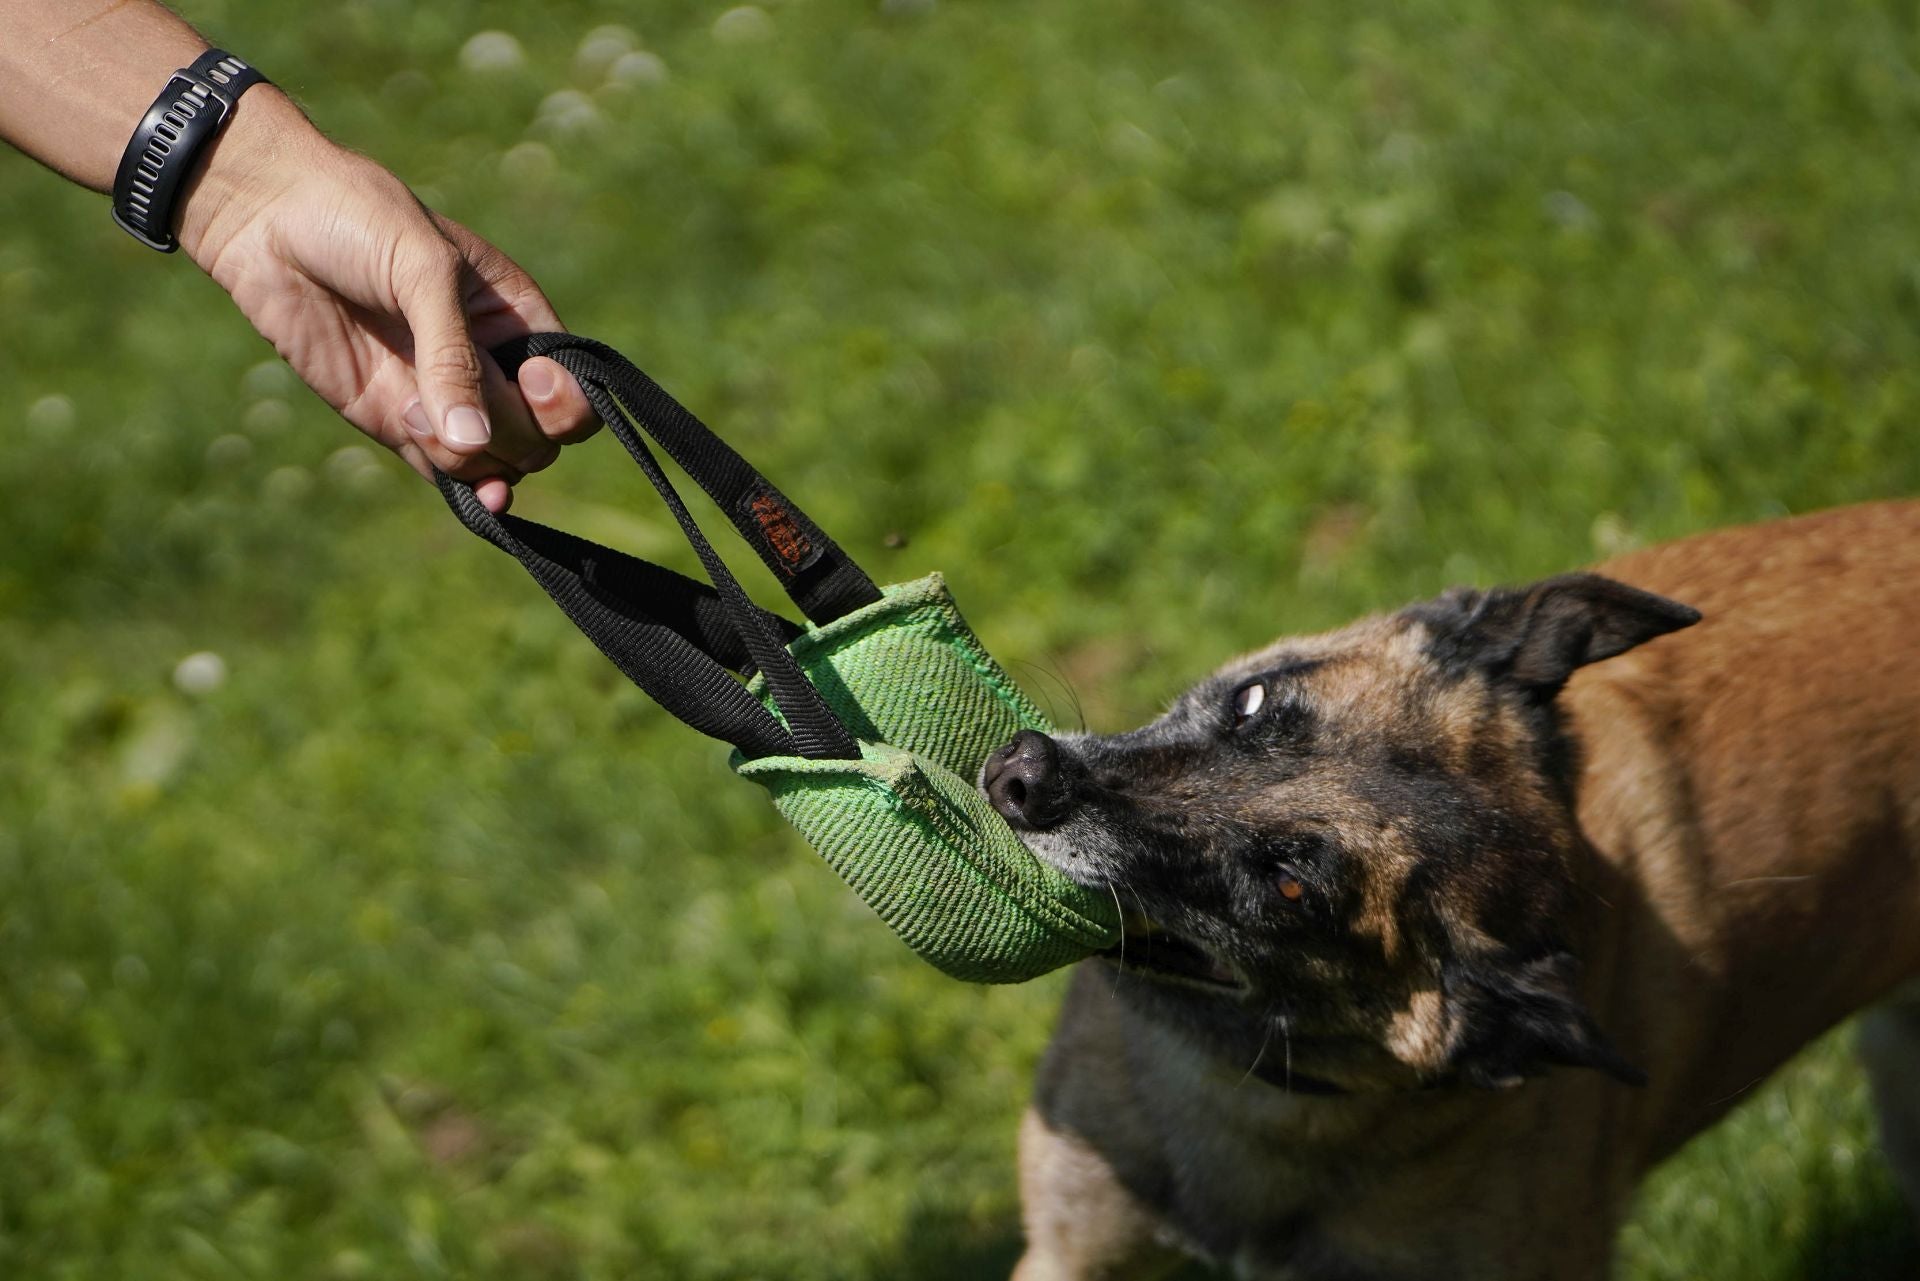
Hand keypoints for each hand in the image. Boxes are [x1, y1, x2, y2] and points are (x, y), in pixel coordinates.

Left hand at [178, 91, 595, 512]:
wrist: (265, 219)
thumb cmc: (358, 219)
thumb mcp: (423, 270)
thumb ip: (453, 356)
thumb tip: (474, 441)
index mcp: (517, 318)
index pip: (573, 391)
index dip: (564, 403)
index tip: (530, 379)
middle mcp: (491, 364)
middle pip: (538, 438)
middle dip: (507, 431)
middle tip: (450, 396)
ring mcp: (444, 398)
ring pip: (492, 461)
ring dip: (463, 453)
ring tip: (409, 406)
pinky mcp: (397, 421)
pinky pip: (442, 471)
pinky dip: (448, 477)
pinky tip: (437, 457)